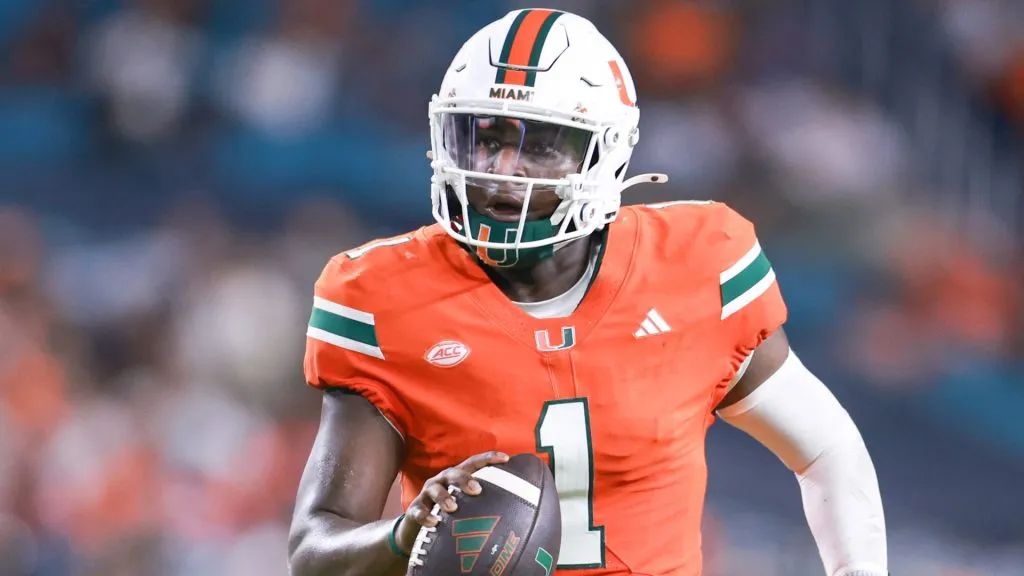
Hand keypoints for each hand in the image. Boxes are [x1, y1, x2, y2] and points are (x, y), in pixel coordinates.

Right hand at [393, 451, 508, 552]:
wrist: (418, 530)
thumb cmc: (450, 515)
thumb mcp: (466, 505)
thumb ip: (484, 502)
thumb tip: (516, 508)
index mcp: (457, 477)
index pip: (474, 463)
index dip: (489, 458)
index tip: (506, 458)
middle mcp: (442, 481)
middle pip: (453, 473)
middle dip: (465, 479)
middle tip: (477, 489)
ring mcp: (427, 494)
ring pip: (435, 489)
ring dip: (444, 497)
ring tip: (453, 507)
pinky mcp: (414, 509)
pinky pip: (418, 511)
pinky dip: (426, 516)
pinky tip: (434, 522)